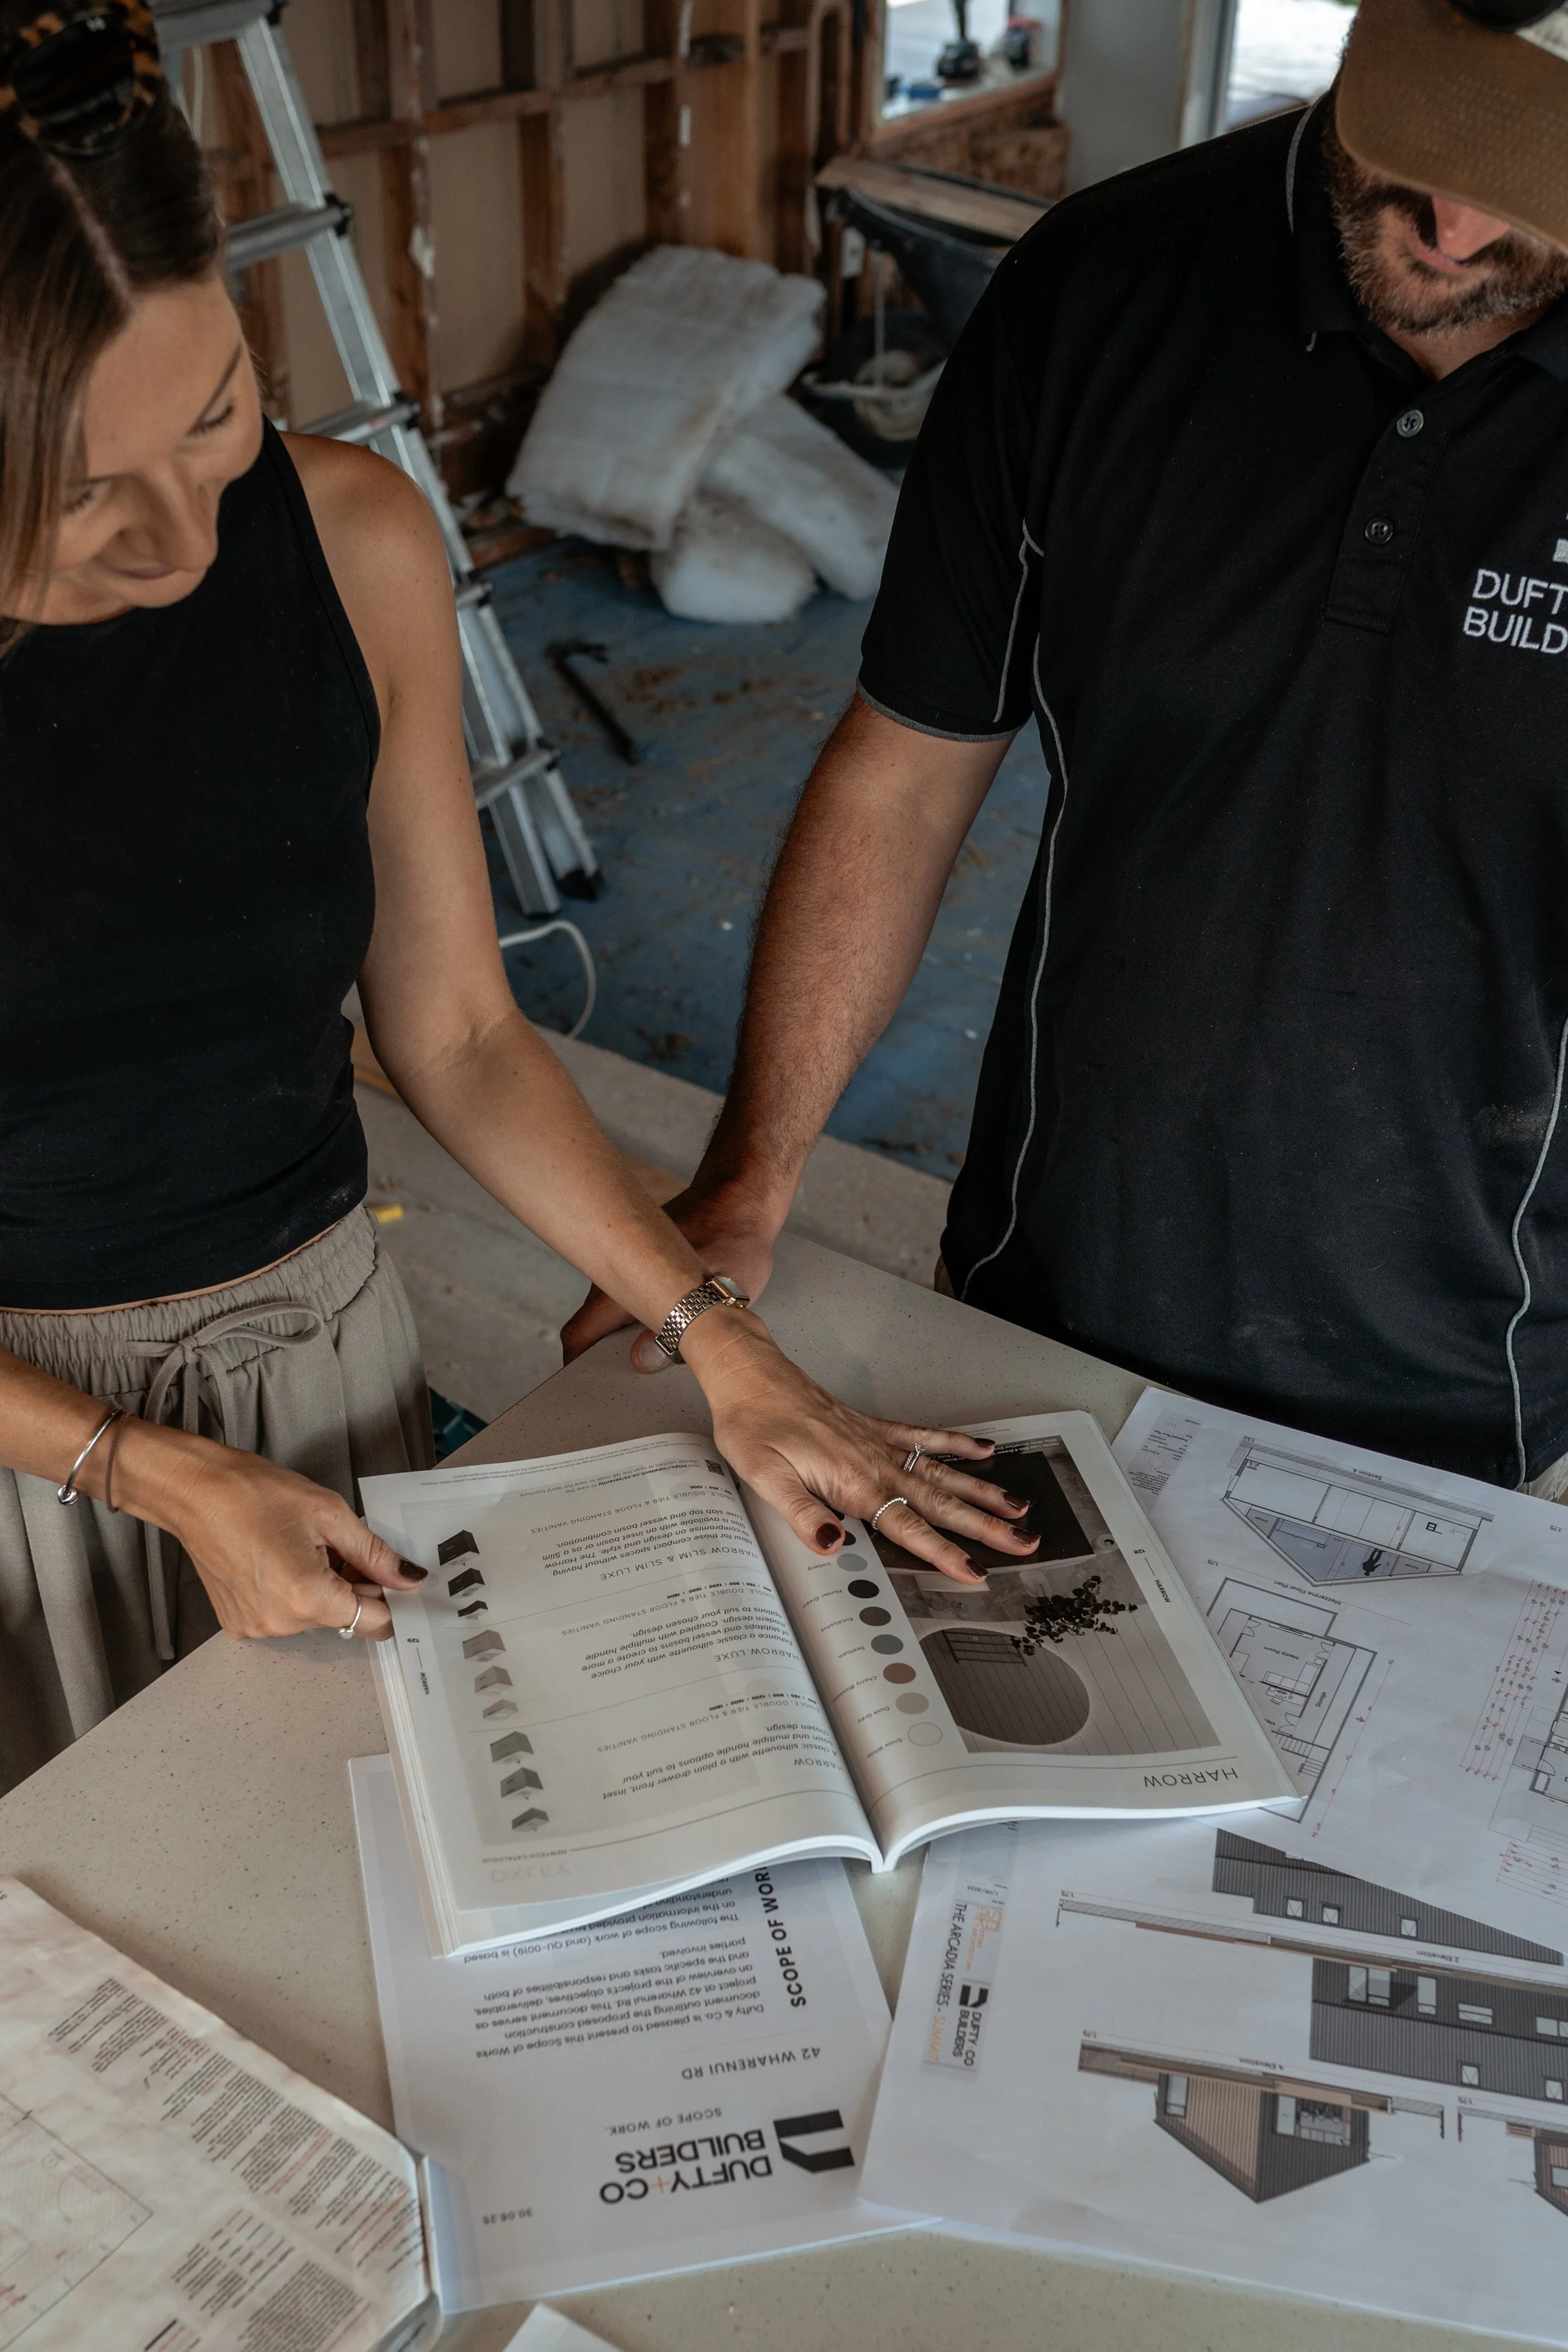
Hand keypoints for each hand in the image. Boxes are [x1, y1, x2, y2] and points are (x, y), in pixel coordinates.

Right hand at [145, 1434, 427, 1639]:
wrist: (194, 1492)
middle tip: (335, 1544)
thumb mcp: (329, 1514)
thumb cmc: (255, 1494)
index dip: (391, 1598)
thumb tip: (409, 1578)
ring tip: (299, 1547)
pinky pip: (286, 1615)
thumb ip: (374, 1553)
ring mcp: (257, 1628)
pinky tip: (278, 1560)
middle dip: (354, 1584)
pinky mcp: (239, 1624)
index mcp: (309, 1597)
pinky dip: (294, 1593)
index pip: (375, 1622)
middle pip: (345, 1617)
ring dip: (323, 1587)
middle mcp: (282, 1624)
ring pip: (316, 1615)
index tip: (394, 1577)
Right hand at [560, 1178, 780, 1368]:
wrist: (740, 1200)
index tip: (586, 1391)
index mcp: (623, 1278)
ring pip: (615, 1316)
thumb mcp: (715, 1294)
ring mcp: (629, 1270)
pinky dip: (647, 1321)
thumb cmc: (733, 1238)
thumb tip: (643, 1360)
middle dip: (609, 1358)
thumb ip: (681, 1330)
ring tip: (662, 1355)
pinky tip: (676, 1329)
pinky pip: (635, 1302)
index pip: (580, 1332)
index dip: (577, 1365)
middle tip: (637, 1379)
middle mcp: (617, 1274)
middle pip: (594, 1330)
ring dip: (631, 1339)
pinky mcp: (645, 1268)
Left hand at [689, 1314, 1038, 1585]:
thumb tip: (833, 1544)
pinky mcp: (874, 1428)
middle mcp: (875, 1463)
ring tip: (1020, 1506)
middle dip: (985, 1526)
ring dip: (982, 1491)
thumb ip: (801, 1513)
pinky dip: (956, 1443)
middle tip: (1026, 1542)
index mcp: (853, 1482)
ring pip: (942, 1473)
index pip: (909, 1527)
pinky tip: (983, 1450)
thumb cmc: (752, 1425)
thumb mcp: (763, 1476)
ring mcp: (879, 1443)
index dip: (944, 1553)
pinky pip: (925, 1436)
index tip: (976, 1572)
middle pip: (940, 1502)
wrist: (750, 1377)